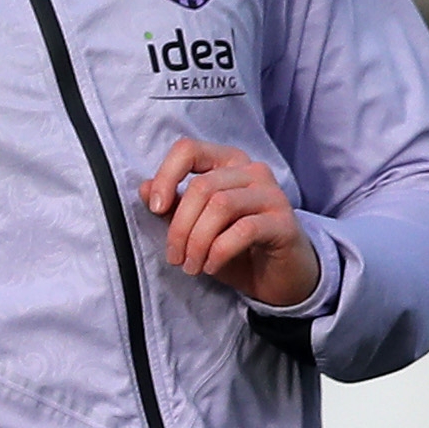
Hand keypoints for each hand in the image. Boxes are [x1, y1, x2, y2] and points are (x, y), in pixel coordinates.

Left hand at [141, 137, 319, 309]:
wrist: (279, 277)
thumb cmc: (237, 249)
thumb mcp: (197, 227)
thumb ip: (173, 206)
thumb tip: (144, 189)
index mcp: (228, 162)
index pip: (189, 150)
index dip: (166, 176)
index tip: (155, 209)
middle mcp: (252, 171)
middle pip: (202, 187)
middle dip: (180, 226)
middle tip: (175, 257)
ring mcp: (272, 194)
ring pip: (221, 206)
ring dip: (197, 241)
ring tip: (191, 266)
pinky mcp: (284, 222)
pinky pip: (243, 230)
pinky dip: (219, 251)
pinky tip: (211, 266)